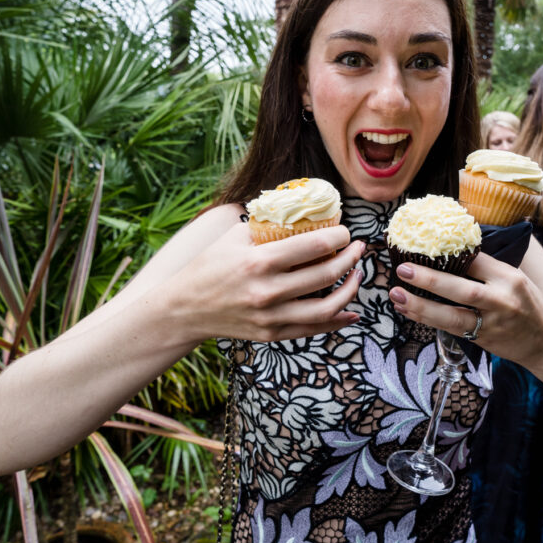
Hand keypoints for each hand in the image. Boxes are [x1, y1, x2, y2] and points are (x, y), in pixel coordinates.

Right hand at [163, 223, 365, 343]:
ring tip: (358, 275)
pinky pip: (313, 329)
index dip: (338, 237)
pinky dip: (337, 321)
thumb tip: (301, 208)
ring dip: (350, 290)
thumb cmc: (209, 266)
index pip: (313, 246)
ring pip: (327, 307)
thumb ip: (266, 225)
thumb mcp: (233, 237)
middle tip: (358, 248)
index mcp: (258, 261)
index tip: (345, 231)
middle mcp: (267, 291)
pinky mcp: (272, 334)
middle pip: (326, 274)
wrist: (184, 308)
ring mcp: (271, 316)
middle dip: (350, 258)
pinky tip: (351, 312)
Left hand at [387, 253, 542, 364]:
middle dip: (430, 279)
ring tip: (397, 294)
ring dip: (420, 306)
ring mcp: (490, 323)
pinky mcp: (481, 339)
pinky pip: (449, 328)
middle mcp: (501, 300)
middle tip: (404, 270)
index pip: (476, 260)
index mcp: (509, 277)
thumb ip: (487, 268)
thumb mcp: (515, 278)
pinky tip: (407, 309)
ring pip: (452, 316)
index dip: (448, 252)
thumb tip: (451, 249)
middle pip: (463, 289)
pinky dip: (426, 318)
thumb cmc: (526, 304)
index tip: (423, 244)